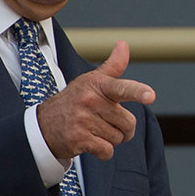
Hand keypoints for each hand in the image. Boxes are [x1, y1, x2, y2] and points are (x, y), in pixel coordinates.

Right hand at [36, 40, 153, 160]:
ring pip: (118, 138)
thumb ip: (113, 67)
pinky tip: (90, 143)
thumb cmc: (75, 101)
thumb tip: (123, 44)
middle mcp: (89, 100)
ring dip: (111, 140)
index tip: (151, 96)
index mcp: (97, 84)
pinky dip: (103, 152)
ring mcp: (82, 120)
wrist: (43, 125)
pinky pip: (107, 151)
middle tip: (107, 123)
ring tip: (94, 131)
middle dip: (123, 128)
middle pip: (128, 123)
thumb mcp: (91, 81)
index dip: (138, 92)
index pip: (121, 88)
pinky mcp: (78, 139)